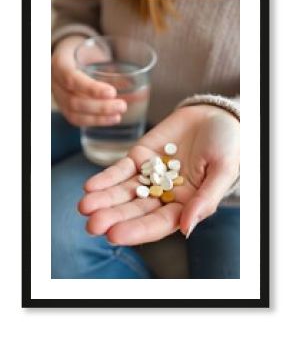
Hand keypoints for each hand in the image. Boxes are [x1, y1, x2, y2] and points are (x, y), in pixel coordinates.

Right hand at [52, 35, 126, 125]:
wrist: (71, 53)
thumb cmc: (86, 50)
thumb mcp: (95, 50)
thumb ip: (110, 65)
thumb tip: (139, 84)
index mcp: (60, 62)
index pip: (72, 78)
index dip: (91, 88)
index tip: (112, 92)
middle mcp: (55, 81)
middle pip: (74, 100)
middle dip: (100, 107)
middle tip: (122, 106)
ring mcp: (57, 96)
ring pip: (74, 113)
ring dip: (99, 117)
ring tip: (119, 115)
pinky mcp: (64, 106)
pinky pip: (76, 119)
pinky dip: (95, 121)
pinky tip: (111, 119)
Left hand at [78, 105, 239, 244]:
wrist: (215, 115)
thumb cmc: (228, 145)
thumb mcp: (223, 170)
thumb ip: (206, 199)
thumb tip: (185, 229)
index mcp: (186, 205)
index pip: (159, 223)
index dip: (138, 230)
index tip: (115, 235)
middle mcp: (164, 195)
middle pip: (136, 210)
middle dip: (114, 217)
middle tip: (93, 225)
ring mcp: (150, 176)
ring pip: (124, 192)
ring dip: (104, 200)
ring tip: (84, 206)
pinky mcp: (139, 157)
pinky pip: (120, 170)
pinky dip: (106, 178)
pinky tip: (90, 186)